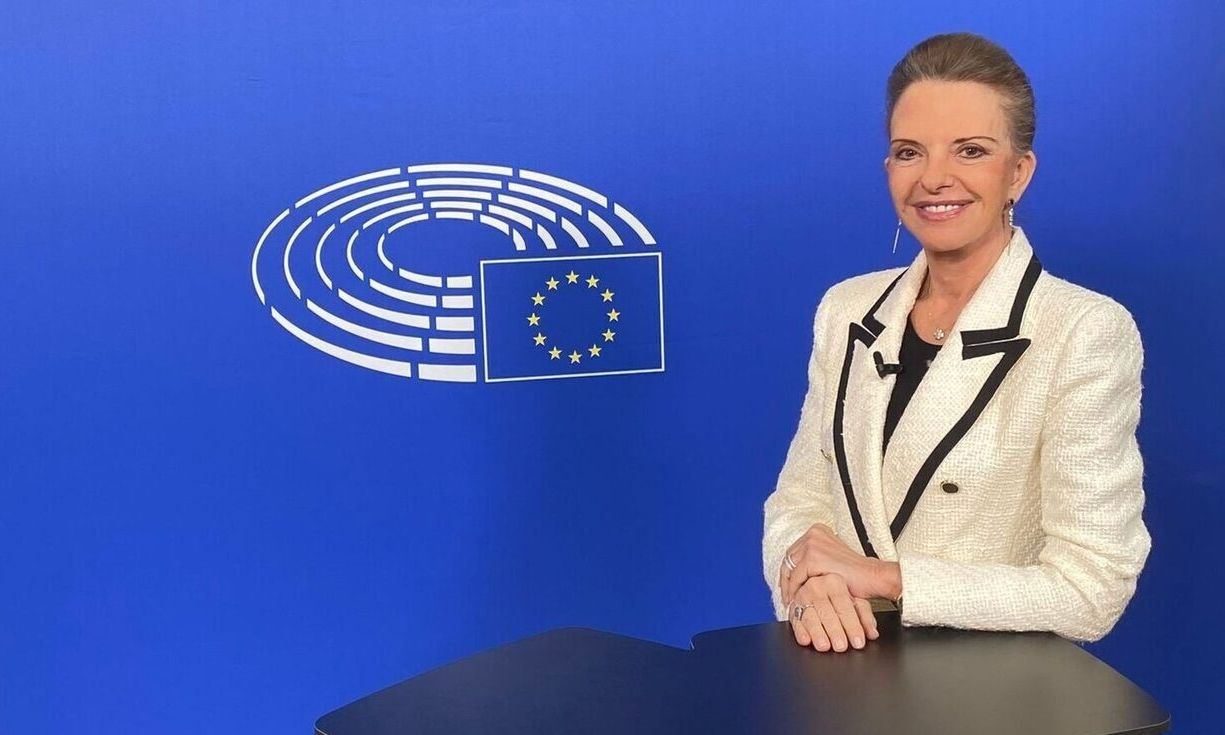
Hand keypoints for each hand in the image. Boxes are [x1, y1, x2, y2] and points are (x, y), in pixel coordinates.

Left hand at [782, 524, 900, 604]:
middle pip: (789, 559)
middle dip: (786, 580)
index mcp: (818, 531)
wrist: (873, 577)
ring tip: (792, 602)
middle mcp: (813, 534)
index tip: (787, 584)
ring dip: (789, 588)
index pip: (794, 551)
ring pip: (790, 569)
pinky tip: (798, 601)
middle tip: (787, 596)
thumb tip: (796, 573)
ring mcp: (812, 545)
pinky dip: (795, 591)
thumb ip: (815, 560)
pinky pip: (796, 578)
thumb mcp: (831, 559)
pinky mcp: (813, 559)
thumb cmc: (855, 573)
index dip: (789, 571)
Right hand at [788, 573, 877, 651]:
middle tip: (841, 646)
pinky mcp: (793, 608)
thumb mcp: (857, 601)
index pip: (844, 605)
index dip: (852, 625)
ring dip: (817, 632)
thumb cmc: (841, 594)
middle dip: (834, 630)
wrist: (822, 584)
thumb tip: (872, 633)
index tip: (858, 641)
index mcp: (833, 581)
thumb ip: (865, 616)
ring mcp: (802, 597)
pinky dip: (800, 631)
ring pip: (810, 616)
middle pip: (826, 611)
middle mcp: (816, 587)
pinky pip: (795, 620)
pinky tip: (806, 640)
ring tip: (824, 646)